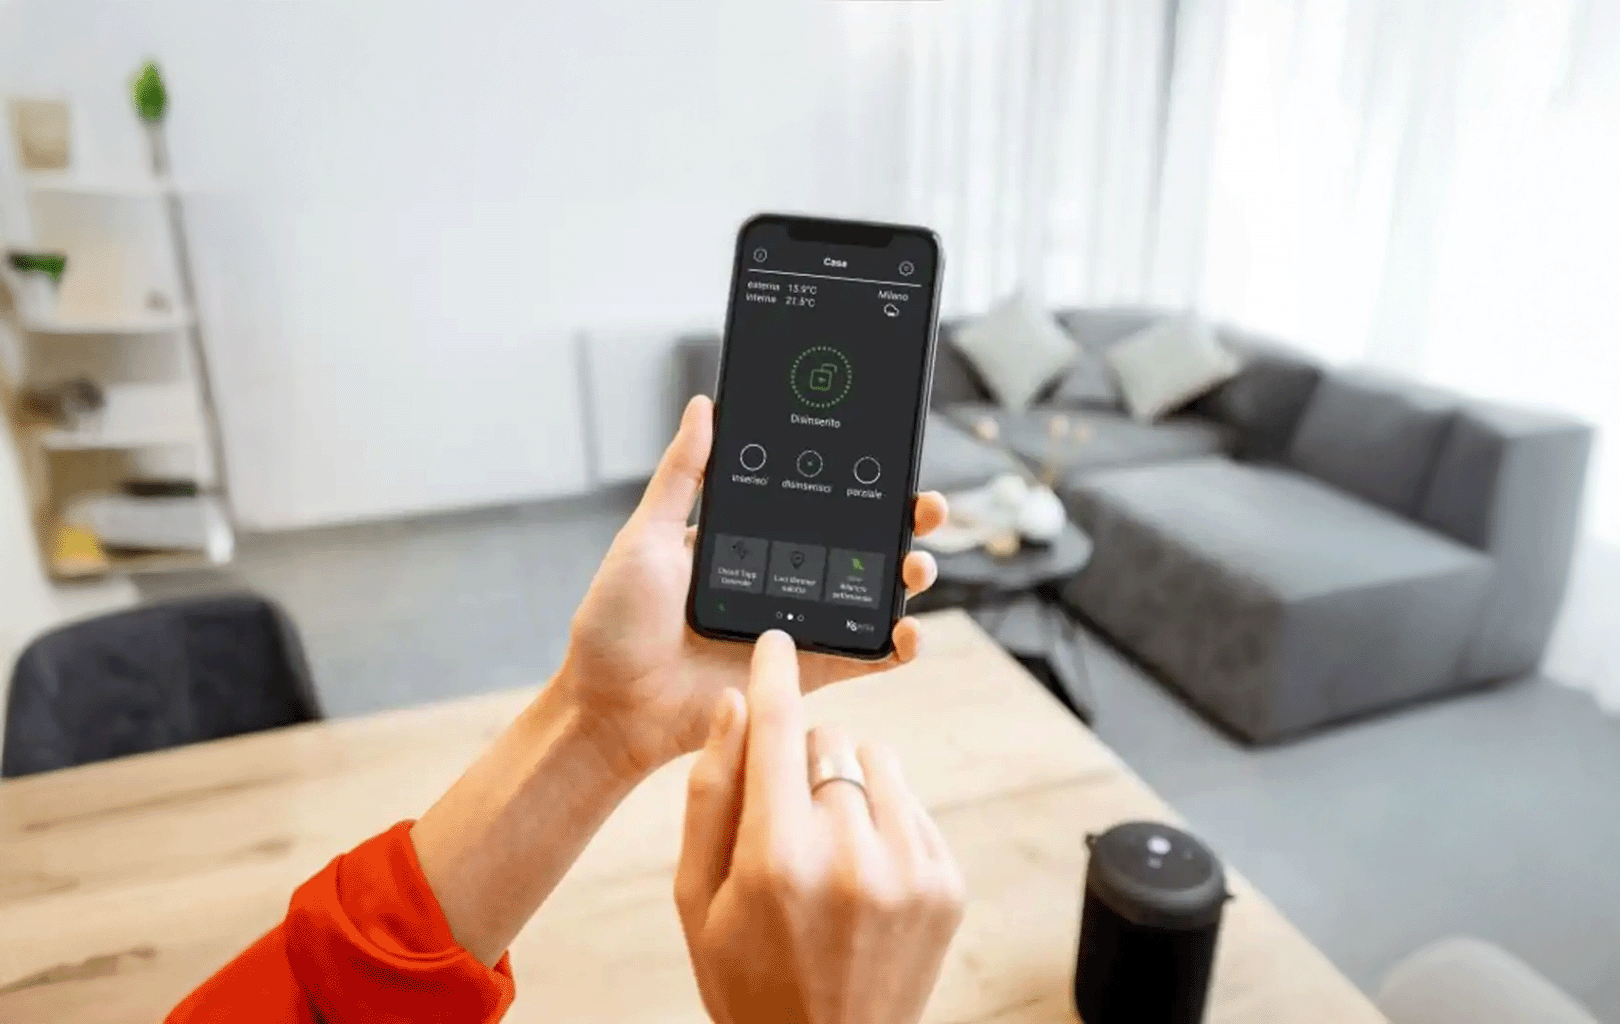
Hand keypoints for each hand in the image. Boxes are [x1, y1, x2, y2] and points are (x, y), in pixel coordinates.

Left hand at [560, 394, 947, 775]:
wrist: (607, 706)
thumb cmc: (615, 622)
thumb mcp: (646, 536)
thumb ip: (683, 474)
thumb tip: (705, 405)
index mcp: (749, 540)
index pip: (818, 501)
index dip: (860, 481)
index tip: (892, 457)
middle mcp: (782, 578)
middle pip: (860, 543)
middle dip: (904, 523)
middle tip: (926, 507)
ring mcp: (798, 627)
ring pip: (872, 595)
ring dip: (909, 576)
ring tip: (919, 563)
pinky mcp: (804, 675)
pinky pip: (865, 658)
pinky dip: (897, 646)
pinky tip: (912, 629)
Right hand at [676, 631, 964, 1023]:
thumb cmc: (747, 977)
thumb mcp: (698, 898)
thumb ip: (712, 795)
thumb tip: (736, 705)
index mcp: (777, 859)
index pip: (777, 731)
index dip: (775, 675)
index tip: (777, 642)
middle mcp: (850, 856)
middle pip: (828, 742)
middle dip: (801, 761)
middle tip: (785, 821)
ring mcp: (909, 869)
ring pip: (876, 762)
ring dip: (848, 783)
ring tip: (827, 846)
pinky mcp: (947, 882)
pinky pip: (910, 803)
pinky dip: (883, 819)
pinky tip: (861, 873)